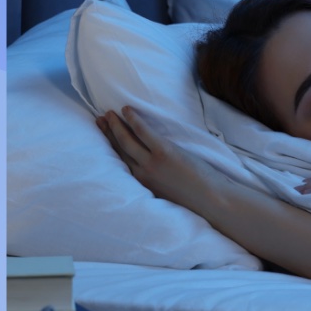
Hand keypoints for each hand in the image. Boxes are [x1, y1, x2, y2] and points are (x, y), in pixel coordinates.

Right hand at [97, 106, 225, 214]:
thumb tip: (155, 171)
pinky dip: (133, 120)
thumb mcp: (169, 193)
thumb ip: (157, 182)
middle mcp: (142, 175)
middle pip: (119, 150)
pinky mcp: (163, 153)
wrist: (211, 200)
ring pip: (127, 140)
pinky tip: (126, 110)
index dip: (111, 147)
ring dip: (116, 125)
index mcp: (143, 184)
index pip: (121, 162)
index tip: (103, 135)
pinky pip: (143, 132)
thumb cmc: (196, 197)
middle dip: (108, 134)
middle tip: (99, 120)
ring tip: (108, 114)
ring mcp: (151, 164)